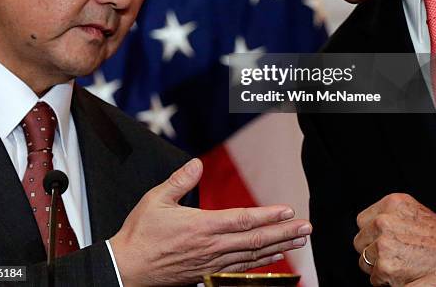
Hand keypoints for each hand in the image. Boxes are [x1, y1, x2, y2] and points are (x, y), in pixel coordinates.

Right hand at [110, 158, 310, 285]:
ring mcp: (211, 263)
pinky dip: (260, 262)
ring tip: (298, 241)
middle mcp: (211, 247)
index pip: (243, 221)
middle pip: (255, 240)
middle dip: (284, 233)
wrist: (128, 268)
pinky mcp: (207, 273)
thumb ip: (179, 180)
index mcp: (201, 226)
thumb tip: (197, 163)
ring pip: (252, 256)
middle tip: (306, 227)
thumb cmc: (141, 233)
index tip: (288, 210)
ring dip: (278, 247)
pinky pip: (239, 268)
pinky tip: (273, 257)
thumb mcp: (156, 199)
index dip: (268, 216)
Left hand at [354, 193, 435, 284]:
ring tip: (394, 263)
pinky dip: (384, 279)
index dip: (369, 232)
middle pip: (360, 240)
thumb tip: (373, 221)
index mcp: (388, 205)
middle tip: (385, 253)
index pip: (361, 221)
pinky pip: (373, 276)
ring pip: (364, 260)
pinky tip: (398, 273)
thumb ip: (388, 213)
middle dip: (370, 248)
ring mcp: (383, 244)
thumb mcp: (410, 208)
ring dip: (376, 265)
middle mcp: (383, 222)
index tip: (376, 238)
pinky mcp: (386, 266)